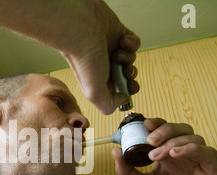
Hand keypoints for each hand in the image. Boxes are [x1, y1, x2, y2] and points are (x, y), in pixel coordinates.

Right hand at [58, 0, 140, 114]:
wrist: (82, 27)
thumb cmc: (84, 59)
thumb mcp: (94, 93)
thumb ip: (108, 104)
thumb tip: (123, 98)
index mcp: (97, 82)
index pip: (116, 92)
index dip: (125, 92)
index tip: (128, 90)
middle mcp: (103, 67)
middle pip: (126, 76)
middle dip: (130, 76)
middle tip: (125, 72)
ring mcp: (111, 50)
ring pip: (131, 59)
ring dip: (128, 58)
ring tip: (117, 54)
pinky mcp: (118, 35)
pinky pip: (134, 42)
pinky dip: (131, 43)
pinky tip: (121, 41)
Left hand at [111, 118, 216, 174]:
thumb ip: (125, 169)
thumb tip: (115, 151)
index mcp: (169, 156)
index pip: (167, 131)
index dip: (158, 124)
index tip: (145, 124)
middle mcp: (186, 157)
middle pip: (182, 130)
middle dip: (165, 130)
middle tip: (150, 140)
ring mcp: (200, 165)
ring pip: (195, 139)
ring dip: (174, 142)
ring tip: (157, 154)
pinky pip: (209, 154)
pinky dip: (192, 149)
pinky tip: (176, 154)